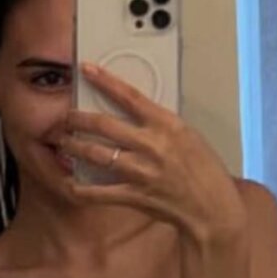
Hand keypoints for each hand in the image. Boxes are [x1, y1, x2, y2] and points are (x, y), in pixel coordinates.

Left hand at [56, 61, 245, 244]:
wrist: (212, 208)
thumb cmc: (205, 172)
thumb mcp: (188, 137)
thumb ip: (160, 125)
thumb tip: (135, 115)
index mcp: (167, 125)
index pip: (129, 96)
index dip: (105, 81)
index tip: (87, 69)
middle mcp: (151, 145)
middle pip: (103, 125)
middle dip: (78, 119)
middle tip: (66, 117)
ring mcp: (141, 171)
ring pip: (96, 154)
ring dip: (75, 147)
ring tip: (64, 142)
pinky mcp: (135, 196)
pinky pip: (99, 192)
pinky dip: (81, 189)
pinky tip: (71, 184)